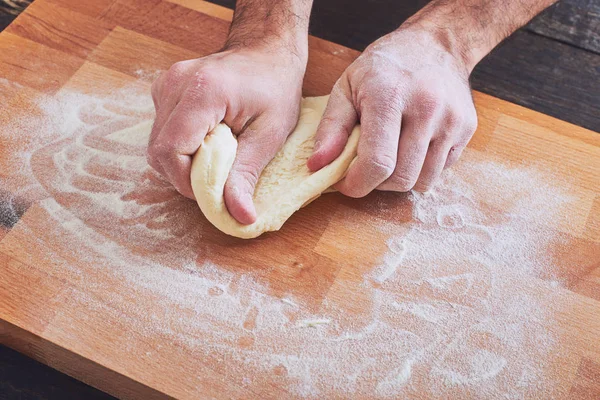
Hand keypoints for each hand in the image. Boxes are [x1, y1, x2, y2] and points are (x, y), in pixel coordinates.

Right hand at [148, 46, 305, 223]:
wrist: (267, 49)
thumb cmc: (275, 86)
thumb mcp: (270, 134)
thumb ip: (247, 175)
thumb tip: (239, 216)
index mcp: (202, 92)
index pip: (170, 152)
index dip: (187, 182)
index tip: (215, 191)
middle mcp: (174, 84)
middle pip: (159, 152)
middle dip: (185, 176)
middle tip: (219, 177)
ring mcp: (165, 84)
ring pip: (158, 145)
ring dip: (184, 163)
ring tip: (217, 157)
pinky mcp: (165, 89)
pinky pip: (163, 132)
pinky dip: (182, 148)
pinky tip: (208, 141)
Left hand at [308, 27, 477, 194]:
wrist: (436, 44)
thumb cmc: (384, 68)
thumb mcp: (347, 87)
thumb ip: (331, 128)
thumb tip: (317, 166)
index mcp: (390, 97)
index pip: (377, 163)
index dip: (358, 183)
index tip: (346, 183)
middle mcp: (426, 109)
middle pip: (400, 179)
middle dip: (377, 184)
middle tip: (366, 168)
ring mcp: (451, 120)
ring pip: (422, 182)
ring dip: (400, 180)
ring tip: (389, 157)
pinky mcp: (466, 129)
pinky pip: (441, 170)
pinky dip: (421, 169)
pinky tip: (411, 147)